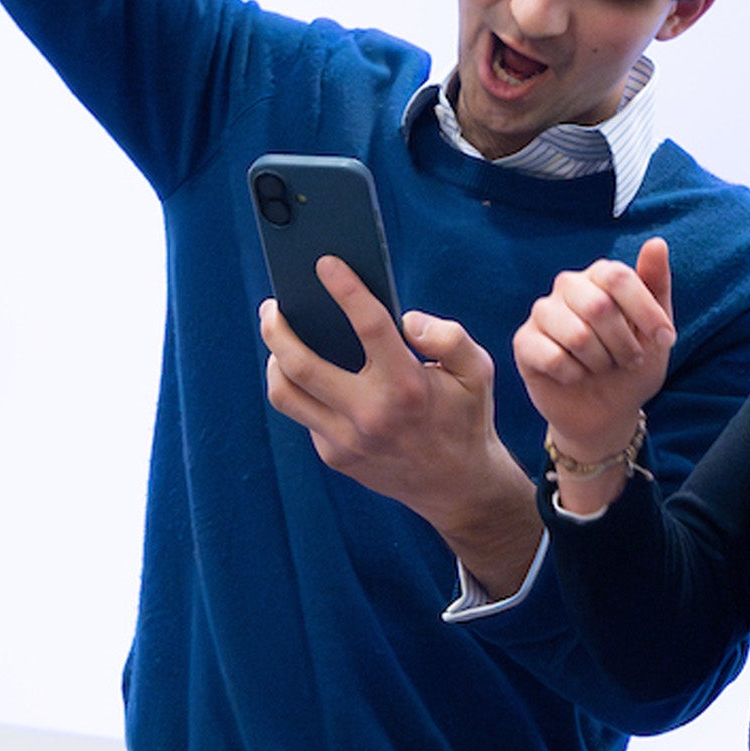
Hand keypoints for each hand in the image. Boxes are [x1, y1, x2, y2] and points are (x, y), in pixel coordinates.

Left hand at [261, 258, 538, 588]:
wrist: (457, 487)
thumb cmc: (465, 417)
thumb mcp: (478, 371)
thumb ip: (449, 337)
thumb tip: (406, 319)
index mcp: (407, 386)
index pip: (368, 324)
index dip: (344, 288)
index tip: (324, 262)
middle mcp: (371, 415)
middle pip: (300, 364)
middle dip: (277, 328)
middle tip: (272, 305)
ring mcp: (347, 440)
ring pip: (286, 394)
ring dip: (275, 360)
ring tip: (278, 337)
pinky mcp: (335, 456)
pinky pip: (305, 415)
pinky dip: (303, 389)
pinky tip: (308, 373)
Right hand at [512, 237, 676, 488]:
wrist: (607, 411)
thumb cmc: (632, 365)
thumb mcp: (656, 330)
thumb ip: (656, 285)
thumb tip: (657, 242)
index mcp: (600, 275)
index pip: (618, 276)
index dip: (645, 311)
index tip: (665, 339)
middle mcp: (568, 286)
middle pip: (598, 306)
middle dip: (623, 344)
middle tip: (628, 360)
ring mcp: (543, 312)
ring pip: (576, 335)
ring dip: (600, 362)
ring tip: (601, 367)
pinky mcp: (524, 342)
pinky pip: (553, 357)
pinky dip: (574, 376)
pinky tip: (575, 376)